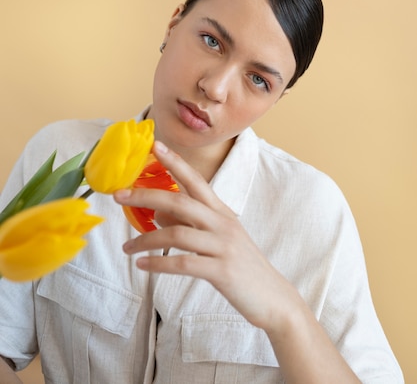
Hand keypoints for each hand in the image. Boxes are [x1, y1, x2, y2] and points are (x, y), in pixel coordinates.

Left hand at [114, 140, 296, 332]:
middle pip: (180, 201)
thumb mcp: (217, 238)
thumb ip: (189, 222)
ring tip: (126, 247)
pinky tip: (142, 265)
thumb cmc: (240, 266)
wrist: (272, 298)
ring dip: (146, 239)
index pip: (196, 180)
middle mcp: (223, 223)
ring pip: (177, 234)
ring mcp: (223, 246)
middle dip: (147, 196)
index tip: (155, 146)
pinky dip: (158, 264)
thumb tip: (156, 212)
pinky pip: (183, 263)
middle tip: (119, 195)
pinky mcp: (222, 271)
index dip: (176, 162)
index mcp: (221, 212)